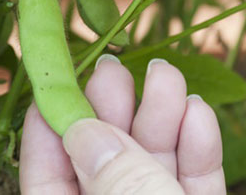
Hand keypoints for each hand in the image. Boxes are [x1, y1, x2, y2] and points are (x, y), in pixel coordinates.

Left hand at [19, 55, 224, 193]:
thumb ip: (116, 179)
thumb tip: (85, 130)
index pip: (47, 180)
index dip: (48, 129)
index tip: (55, 82)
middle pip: (105, 160)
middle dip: (112, 109)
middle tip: (114, 65)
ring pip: (153, 163)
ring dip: (162, 115)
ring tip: (166, 74)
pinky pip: (194, 180)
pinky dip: (198, 146)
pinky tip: (197, 110)